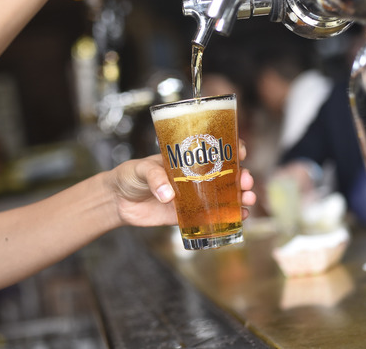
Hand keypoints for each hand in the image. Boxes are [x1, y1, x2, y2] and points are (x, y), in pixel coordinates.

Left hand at [106, 142, 256, 226]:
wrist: (117, 201)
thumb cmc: (129, 176)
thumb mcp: (140, 169)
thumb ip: (154, 178)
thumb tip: (169, 195)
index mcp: (186, 158)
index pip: (214, 148)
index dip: (232, 147)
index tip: (241, 151)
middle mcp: (194, 175)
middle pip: (226, 173)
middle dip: (242, 175)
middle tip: (246, 181)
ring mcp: (193, 195)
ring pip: (225, 194)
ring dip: (241, 195)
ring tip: (248, 199)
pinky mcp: (188, 215)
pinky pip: (213, 216)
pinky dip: (229, 216)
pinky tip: (242, 216)